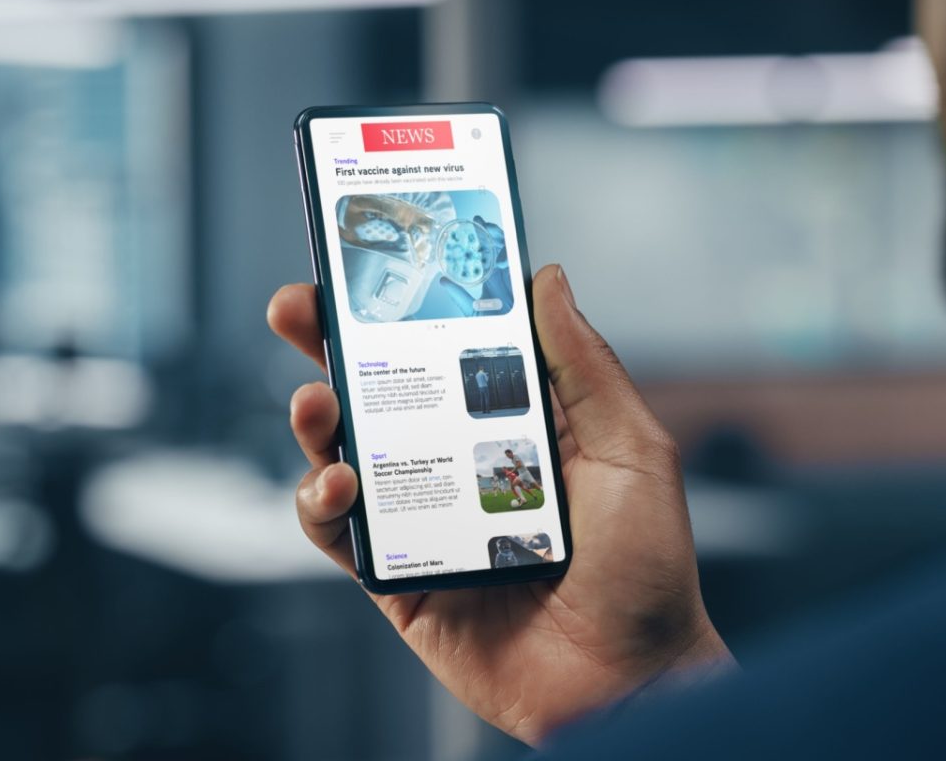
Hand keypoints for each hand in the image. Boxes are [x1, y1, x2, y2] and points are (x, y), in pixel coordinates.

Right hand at [267, 264, 734, 746]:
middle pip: (384, 391)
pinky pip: (341, 534)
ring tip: (317, 401)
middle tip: (298, 309)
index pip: (450, 349)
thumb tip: (548, 277)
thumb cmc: (647, 568)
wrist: (630, 681)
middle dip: (333, 344)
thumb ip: (585, 366)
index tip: (372, 263)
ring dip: (317, 419)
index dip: (408, 306)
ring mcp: (428, 518)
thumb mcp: (632, 450)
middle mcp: (464, 463)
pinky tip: (337, 484)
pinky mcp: (399, 577)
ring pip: (349, 454)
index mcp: (517, 423)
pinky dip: (322, 503)